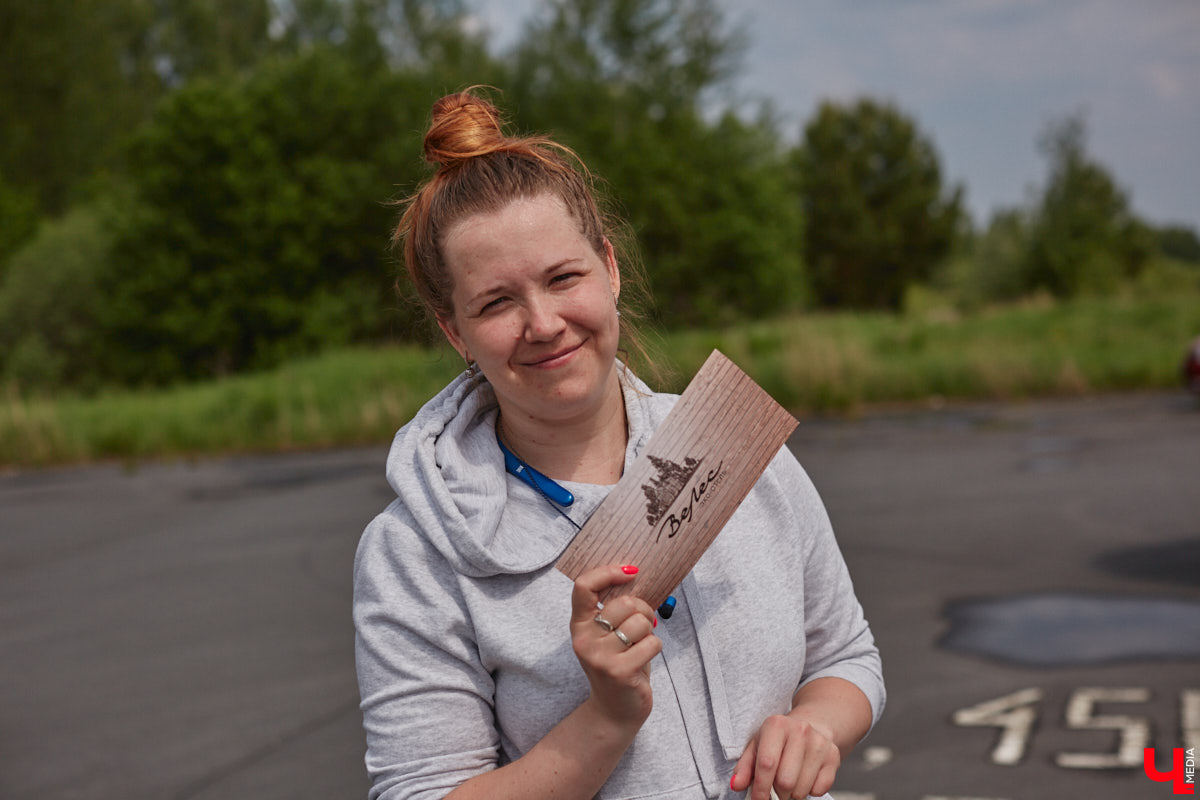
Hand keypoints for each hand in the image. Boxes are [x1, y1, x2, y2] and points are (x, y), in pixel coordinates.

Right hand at [570, 564, 661, 727]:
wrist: (614, 711)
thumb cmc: (616, 664)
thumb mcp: (605, 636)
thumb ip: (613, 611)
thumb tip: (635, 576)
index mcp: (579, 625)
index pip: (583, 586)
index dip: (607, 572)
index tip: (630, 572)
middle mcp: (585, 640)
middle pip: (622, 603)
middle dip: (642, 608)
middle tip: (644, 621)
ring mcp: (601, 657)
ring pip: (640, 622)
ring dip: (649, 630)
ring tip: (641, 644)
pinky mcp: (620, 671)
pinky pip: (652, 643)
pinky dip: (655, 647)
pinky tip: (644, 659)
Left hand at [730, 713, 840, 799]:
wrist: (812, 724)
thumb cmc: (779, 739)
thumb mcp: (757, 746)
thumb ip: (745, 767)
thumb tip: (736, 785)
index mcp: (777, 725)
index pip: (767, 764)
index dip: (760, 788)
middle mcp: (800, 731)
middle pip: (785, 781)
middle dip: (777, 794)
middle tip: (774, 792)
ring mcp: (819, 743)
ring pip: (802, 789)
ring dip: (792, 795)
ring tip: (789, 783)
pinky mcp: (834, 756)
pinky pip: (819, 789)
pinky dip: (809, 791)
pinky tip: (805, 777)